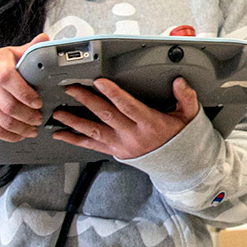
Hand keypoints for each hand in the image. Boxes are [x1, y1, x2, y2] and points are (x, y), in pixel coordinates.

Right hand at [0, 33, 48, 141]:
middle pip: (7, 105)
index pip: (7, 78)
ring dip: (21, 128)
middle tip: (39, 118)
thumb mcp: (11, 54)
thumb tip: (44, 39)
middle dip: (28, 115)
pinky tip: (19, 134)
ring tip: (33, 128)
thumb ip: (28, 50)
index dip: (25, 93)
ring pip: (2, 120)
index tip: (38, 102)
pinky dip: (9, 135)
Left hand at [51, 77, 199, 159]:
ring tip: (58, 112)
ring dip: (74, 121)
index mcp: (149, 123)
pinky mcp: (115, 151)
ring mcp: (121, 145)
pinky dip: (74, 139)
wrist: (177, 164)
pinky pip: (91, 146)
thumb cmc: (179, 136)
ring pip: (94, 131)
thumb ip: (185, 96)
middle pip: (106, 115)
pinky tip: (60, 134)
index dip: (113, 94)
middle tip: (72, 89)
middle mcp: (132, 135)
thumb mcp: (188, 115)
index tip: (100, 82)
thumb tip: (179, 82)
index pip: (128, 106)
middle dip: (87, 101)